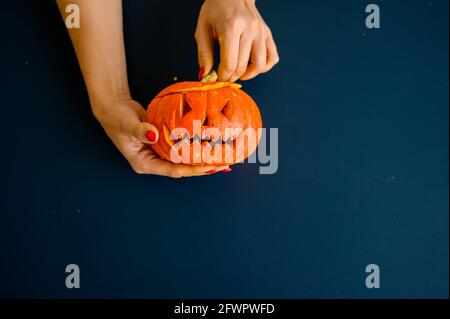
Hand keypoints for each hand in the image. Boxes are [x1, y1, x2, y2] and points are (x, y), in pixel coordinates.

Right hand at [93, 99, 229, 177]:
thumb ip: (140, 130)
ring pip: (184, 159)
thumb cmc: (116, 117)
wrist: (113, 106)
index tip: (208, 168)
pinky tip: (209, 145)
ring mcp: (159, 153)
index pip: (172, 170)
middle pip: (182, 168)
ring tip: (222, 158)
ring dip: (201, 159)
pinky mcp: (164, 143)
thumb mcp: (127, 123)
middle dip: (202, 167)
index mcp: (144, 164)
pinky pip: (182, 148)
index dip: (191, 170)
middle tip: (223, 164)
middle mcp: (153, 161)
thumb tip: (153, 136)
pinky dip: (194, 146)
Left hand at [195, 0, 278, 81]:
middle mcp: (250, 29)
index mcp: (231, 27)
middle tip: (225, 75)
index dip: (223, 76)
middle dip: (232, 76)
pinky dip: (264, 66)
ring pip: (260, 65)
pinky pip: (272, 58)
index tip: (218, 77)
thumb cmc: (215, 11)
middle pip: (243, 66)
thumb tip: (204, 75)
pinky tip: (252, 64)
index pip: (230, 63)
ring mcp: (261, 32)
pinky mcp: (268, 34)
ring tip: (239, 72)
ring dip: (249, 74)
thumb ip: (203, 55)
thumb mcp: (203, 31)